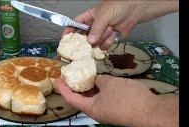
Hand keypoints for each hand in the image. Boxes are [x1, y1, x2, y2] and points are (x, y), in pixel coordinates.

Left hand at [56, 75, 178, 126]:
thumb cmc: (126, 98)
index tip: (58, 78)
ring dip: (88, 87)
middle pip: (81, 99)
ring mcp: (107, 112)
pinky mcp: (116, 109)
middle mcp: (96, 112)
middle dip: (75, 86)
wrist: (151, 111)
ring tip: (84, 73)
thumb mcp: (109, 84)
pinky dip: (99, 89)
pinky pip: (103, 98)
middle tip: (71, 73)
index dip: (63, 88)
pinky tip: (100, 79)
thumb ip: (99, 79)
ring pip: (93, 98)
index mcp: (90, 109)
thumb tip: (95, 79)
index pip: (71, 98)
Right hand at [63, 1, 178, 49]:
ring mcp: (101, 34)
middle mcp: (93, 27)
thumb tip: (89, 41)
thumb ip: (95, 29)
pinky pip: (104, 46)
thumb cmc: (120, 6)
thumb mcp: (104, 15)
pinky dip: (109, 41)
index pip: (74, 25)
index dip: (68, 32)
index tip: (64, 40)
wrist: (136, 10)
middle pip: (82, 38)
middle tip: (84, 45)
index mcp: (88, 17)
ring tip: (109, 29)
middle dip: (84, 42)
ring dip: (101, 39)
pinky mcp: (109, 40)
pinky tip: (114, 33)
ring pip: (94, 44)